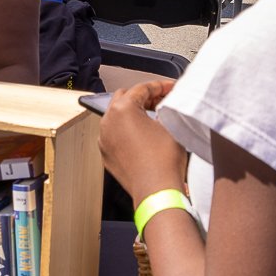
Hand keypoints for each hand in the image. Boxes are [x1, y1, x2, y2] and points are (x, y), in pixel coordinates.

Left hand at [99, 81, 187, 204]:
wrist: (156, 190)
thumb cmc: (164, 159)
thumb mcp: (170, 125)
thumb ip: (165, 108)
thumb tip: (164, 105)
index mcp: (122, 109)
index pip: (142, 88)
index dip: (160, 86)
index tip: (172, 88)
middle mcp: (107, 121)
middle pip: (125, 98)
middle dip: (144, 96)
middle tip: (163, 100)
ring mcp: (104, 138)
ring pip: (117, 116)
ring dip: (134, 112)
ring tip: (154, 116)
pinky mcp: (106, 153)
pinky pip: (115, 134)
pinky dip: (127, 129)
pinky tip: (143, 134)